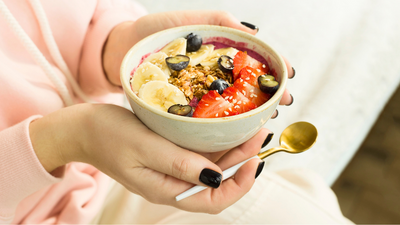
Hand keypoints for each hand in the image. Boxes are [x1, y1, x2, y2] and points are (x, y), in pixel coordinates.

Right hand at [30, 103, 269, 212]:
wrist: (83, 128)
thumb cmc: (108, 136)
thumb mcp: (144, 148)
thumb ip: (179, 164)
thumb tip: (216, 178)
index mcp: (166, 190)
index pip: (213, 200)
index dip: (239, 184)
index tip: (255, 159)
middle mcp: (173, 183)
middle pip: (218, 181)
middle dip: (243, 161)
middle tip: (260, 133)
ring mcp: (172, 169)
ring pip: (212, 166)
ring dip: (233, 151)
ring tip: (251, 128)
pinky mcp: (169, 154)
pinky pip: (199, 153)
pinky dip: (216, 142)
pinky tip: (226, 127)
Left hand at [102, 11, 293, 107]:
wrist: (119, 50)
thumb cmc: (152, 31)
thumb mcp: (188, 21)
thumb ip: (220, 21)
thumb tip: (254, 33)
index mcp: (217, 53)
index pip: (253, 61)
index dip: (272, 69)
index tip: (287, 78)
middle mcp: (212, 74)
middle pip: (247, 85)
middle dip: (267, 94)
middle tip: (281, 104)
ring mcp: (200, 91)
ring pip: (232, 103)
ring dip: (252, 111)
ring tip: (266, 118)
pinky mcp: (185, 107)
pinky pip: (208, 117)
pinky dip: (224, 123)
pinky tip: (237, 129)